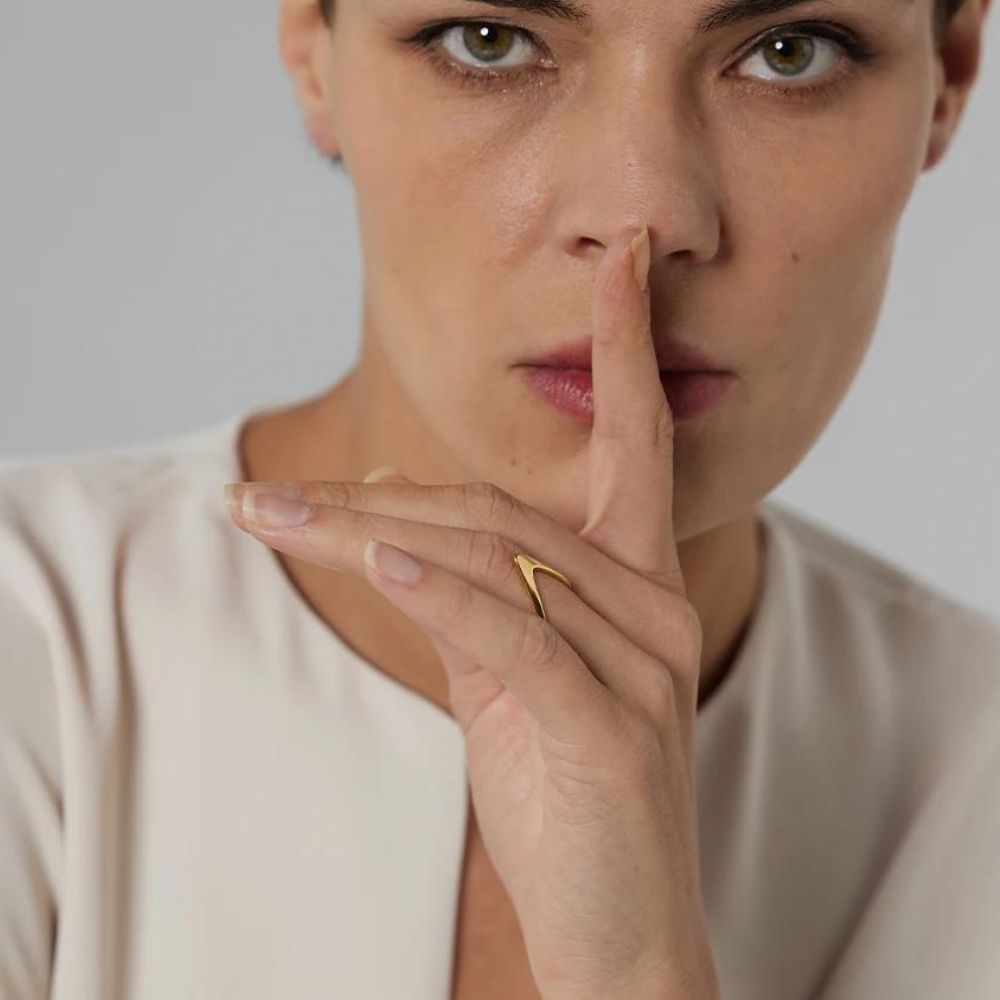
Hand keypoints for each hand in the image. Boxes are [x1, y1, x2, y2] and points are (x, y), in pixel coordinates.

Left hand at [224, 227, 720, 999]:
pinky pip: (514, 636)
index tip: (617, 262)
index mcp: (642, 585)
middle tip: (268, 500)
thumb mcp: (517, 684)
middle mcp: (655, 608)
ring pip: (496, 561)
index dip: (628, 347)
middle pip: (507, 511)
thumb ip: (479, 602)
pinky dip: (437, 593)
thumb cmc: (567, 795)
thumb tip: (402, 543)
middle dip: (380, 496)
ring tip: (272, 523)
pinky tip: (373, 559)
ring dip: (371, 535)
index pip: (640, 441)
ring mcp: (643, 667)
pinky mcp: (610, 731)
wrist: (617, 929)